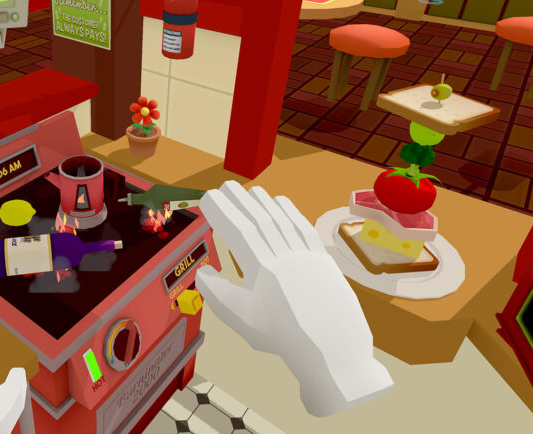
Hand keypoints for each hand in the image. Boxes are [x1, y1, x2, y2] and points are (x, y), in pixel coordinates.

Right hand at [196, 181, 392, 415]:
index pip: (237, 230)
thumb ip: (217, 293)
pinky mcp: (322, 261)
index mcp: (262, 268)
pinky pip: (303, 229)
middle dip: (240, 201)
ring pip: (281, 220)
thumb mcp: (241, 318)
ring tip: (251, 192)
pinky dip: (291, 212)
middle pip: (259, 220)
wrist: (330, 348)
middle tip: (225, 185)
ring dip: (264, 203)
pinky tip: (283, 204)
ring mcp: (305, 256)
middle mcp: (284, 256)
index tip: (209, 197)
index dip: (222, 210)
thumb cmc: (283, 335)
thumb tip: (203, 272)